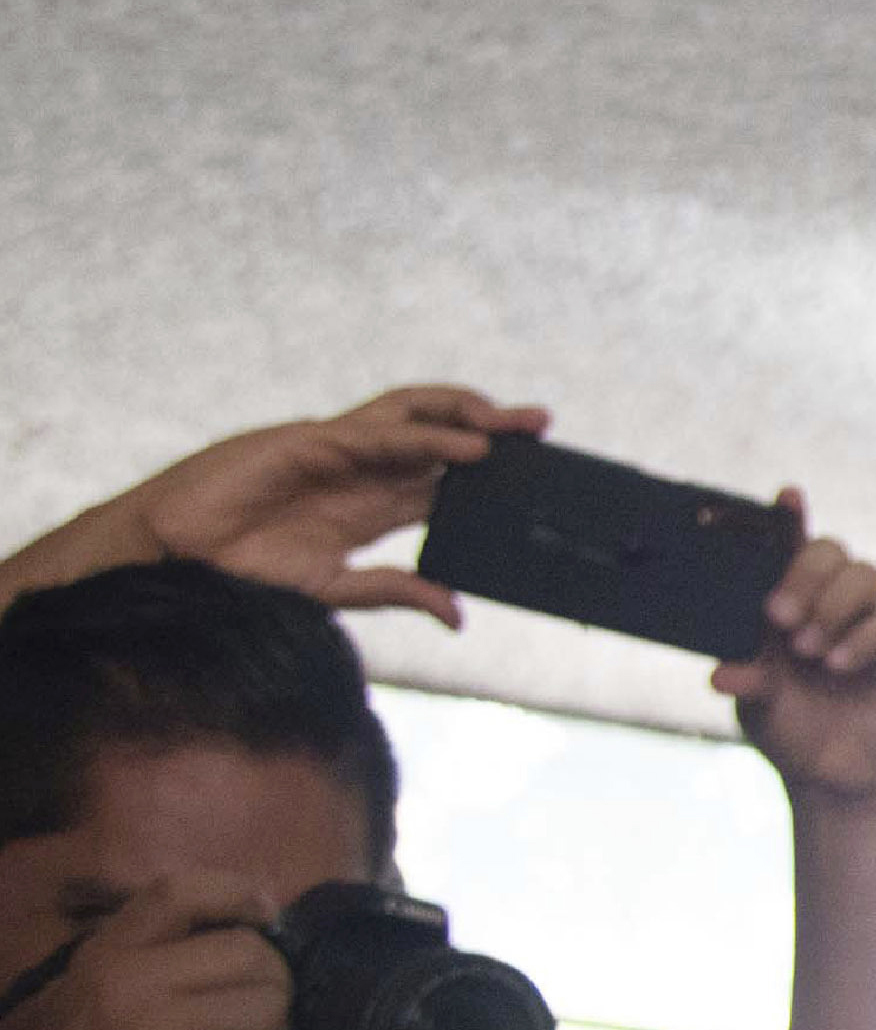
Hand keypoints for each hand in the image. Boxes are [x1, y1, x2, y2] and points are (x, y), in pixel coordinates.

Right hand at [0, 870, 287, 1029]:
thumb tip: (237, 926)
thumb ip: (144, 958)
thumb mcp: (85, 994)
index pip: (180, 892)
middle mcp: (132, 981)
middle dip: (274, 990)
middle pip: (252, 955)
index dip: (237, 893)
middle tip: (258, 1022)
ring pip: (269, 1013)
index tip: (267, 913)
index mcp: (107, 954)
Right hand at [112, 384, 540, 623]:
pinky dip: (428, 437)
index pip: (446, 483)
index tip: (541, 479)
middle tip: (546, 428)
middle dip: (494, 429)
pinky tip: (471, 447)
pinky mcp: (309, 442)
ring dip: (467, 412)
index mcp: (372, 507)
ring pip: (413, 416)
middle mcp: (361, 472)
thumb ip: (398, 593)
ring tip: (517, 423)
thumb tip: (460, 617)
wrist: (175, 559)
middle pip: (440, 438)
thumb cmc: (243, 573)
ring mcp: (336, 452)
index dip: (492, 476)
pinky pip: (378, 433)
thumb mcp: (337, 588)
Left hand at [718, 496, 875, 803]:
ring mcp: (864, 623)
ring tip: (809, 650)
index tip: (787, 497)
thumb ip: (748, 682)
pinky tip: (838, 665)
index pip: (789, 547)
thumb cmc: (787, 730)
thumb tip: (722, 675)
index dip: (791, 518)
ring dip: (835, 606)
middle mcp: (827, 603)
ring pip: (868, 577)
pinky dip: (864, 639)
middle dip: (807, 574)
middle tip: (779, 616)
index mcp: (786, 603)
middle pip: (833, 552)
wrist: (831, 777)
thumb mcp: (756, 706)